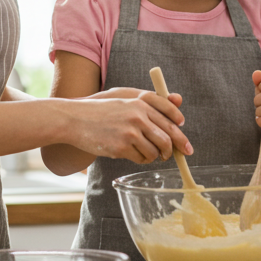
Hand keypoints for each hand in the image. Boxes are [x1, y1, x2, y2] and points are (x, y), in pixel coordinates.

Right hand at [65, 88, 192, 163]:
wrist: (75, 119)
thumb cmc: (100, 110)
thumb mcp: (124, 100)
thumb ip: (148, 104)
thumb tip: (178, 110)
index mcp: (141, 102)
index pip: (171, 113)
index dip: (181, 129)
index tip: (185, 141)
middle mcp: (138, 116)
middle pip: (168, 136)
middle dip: (175, 149)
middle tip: (176, 155)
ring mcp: (130, 132)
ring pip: (156, 151)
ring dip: (156, 156)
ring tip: (149, 154)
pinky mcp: (121, 147)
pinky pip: (142, 158)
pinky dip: (142, 160)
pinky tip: (134, 155)